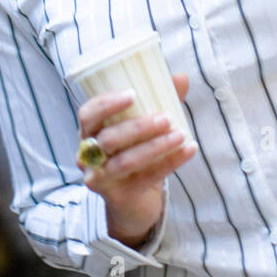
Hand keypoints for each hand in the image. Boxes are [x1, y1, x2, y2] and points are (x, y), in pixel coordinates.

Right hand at [76, 72, 195, 244]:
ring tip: (181, 134)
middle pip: (108, 139)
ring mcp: (100, 179)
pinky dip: (170, 163)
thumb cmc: (135, 152)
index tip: (133, 93)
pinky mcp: (118, 197)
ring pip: (125, 161)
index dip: (106, 104)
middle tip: (166, 118)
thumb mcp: (143, 127)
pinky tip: (189, 150)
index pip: (87, 114)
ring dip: (155, 146)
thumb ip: (158, 101)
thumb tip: (181, 77)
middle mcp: (88, 156)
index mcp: (89, 132)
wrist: (134, 200)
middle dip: (138, 127)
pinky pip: (145, 179)